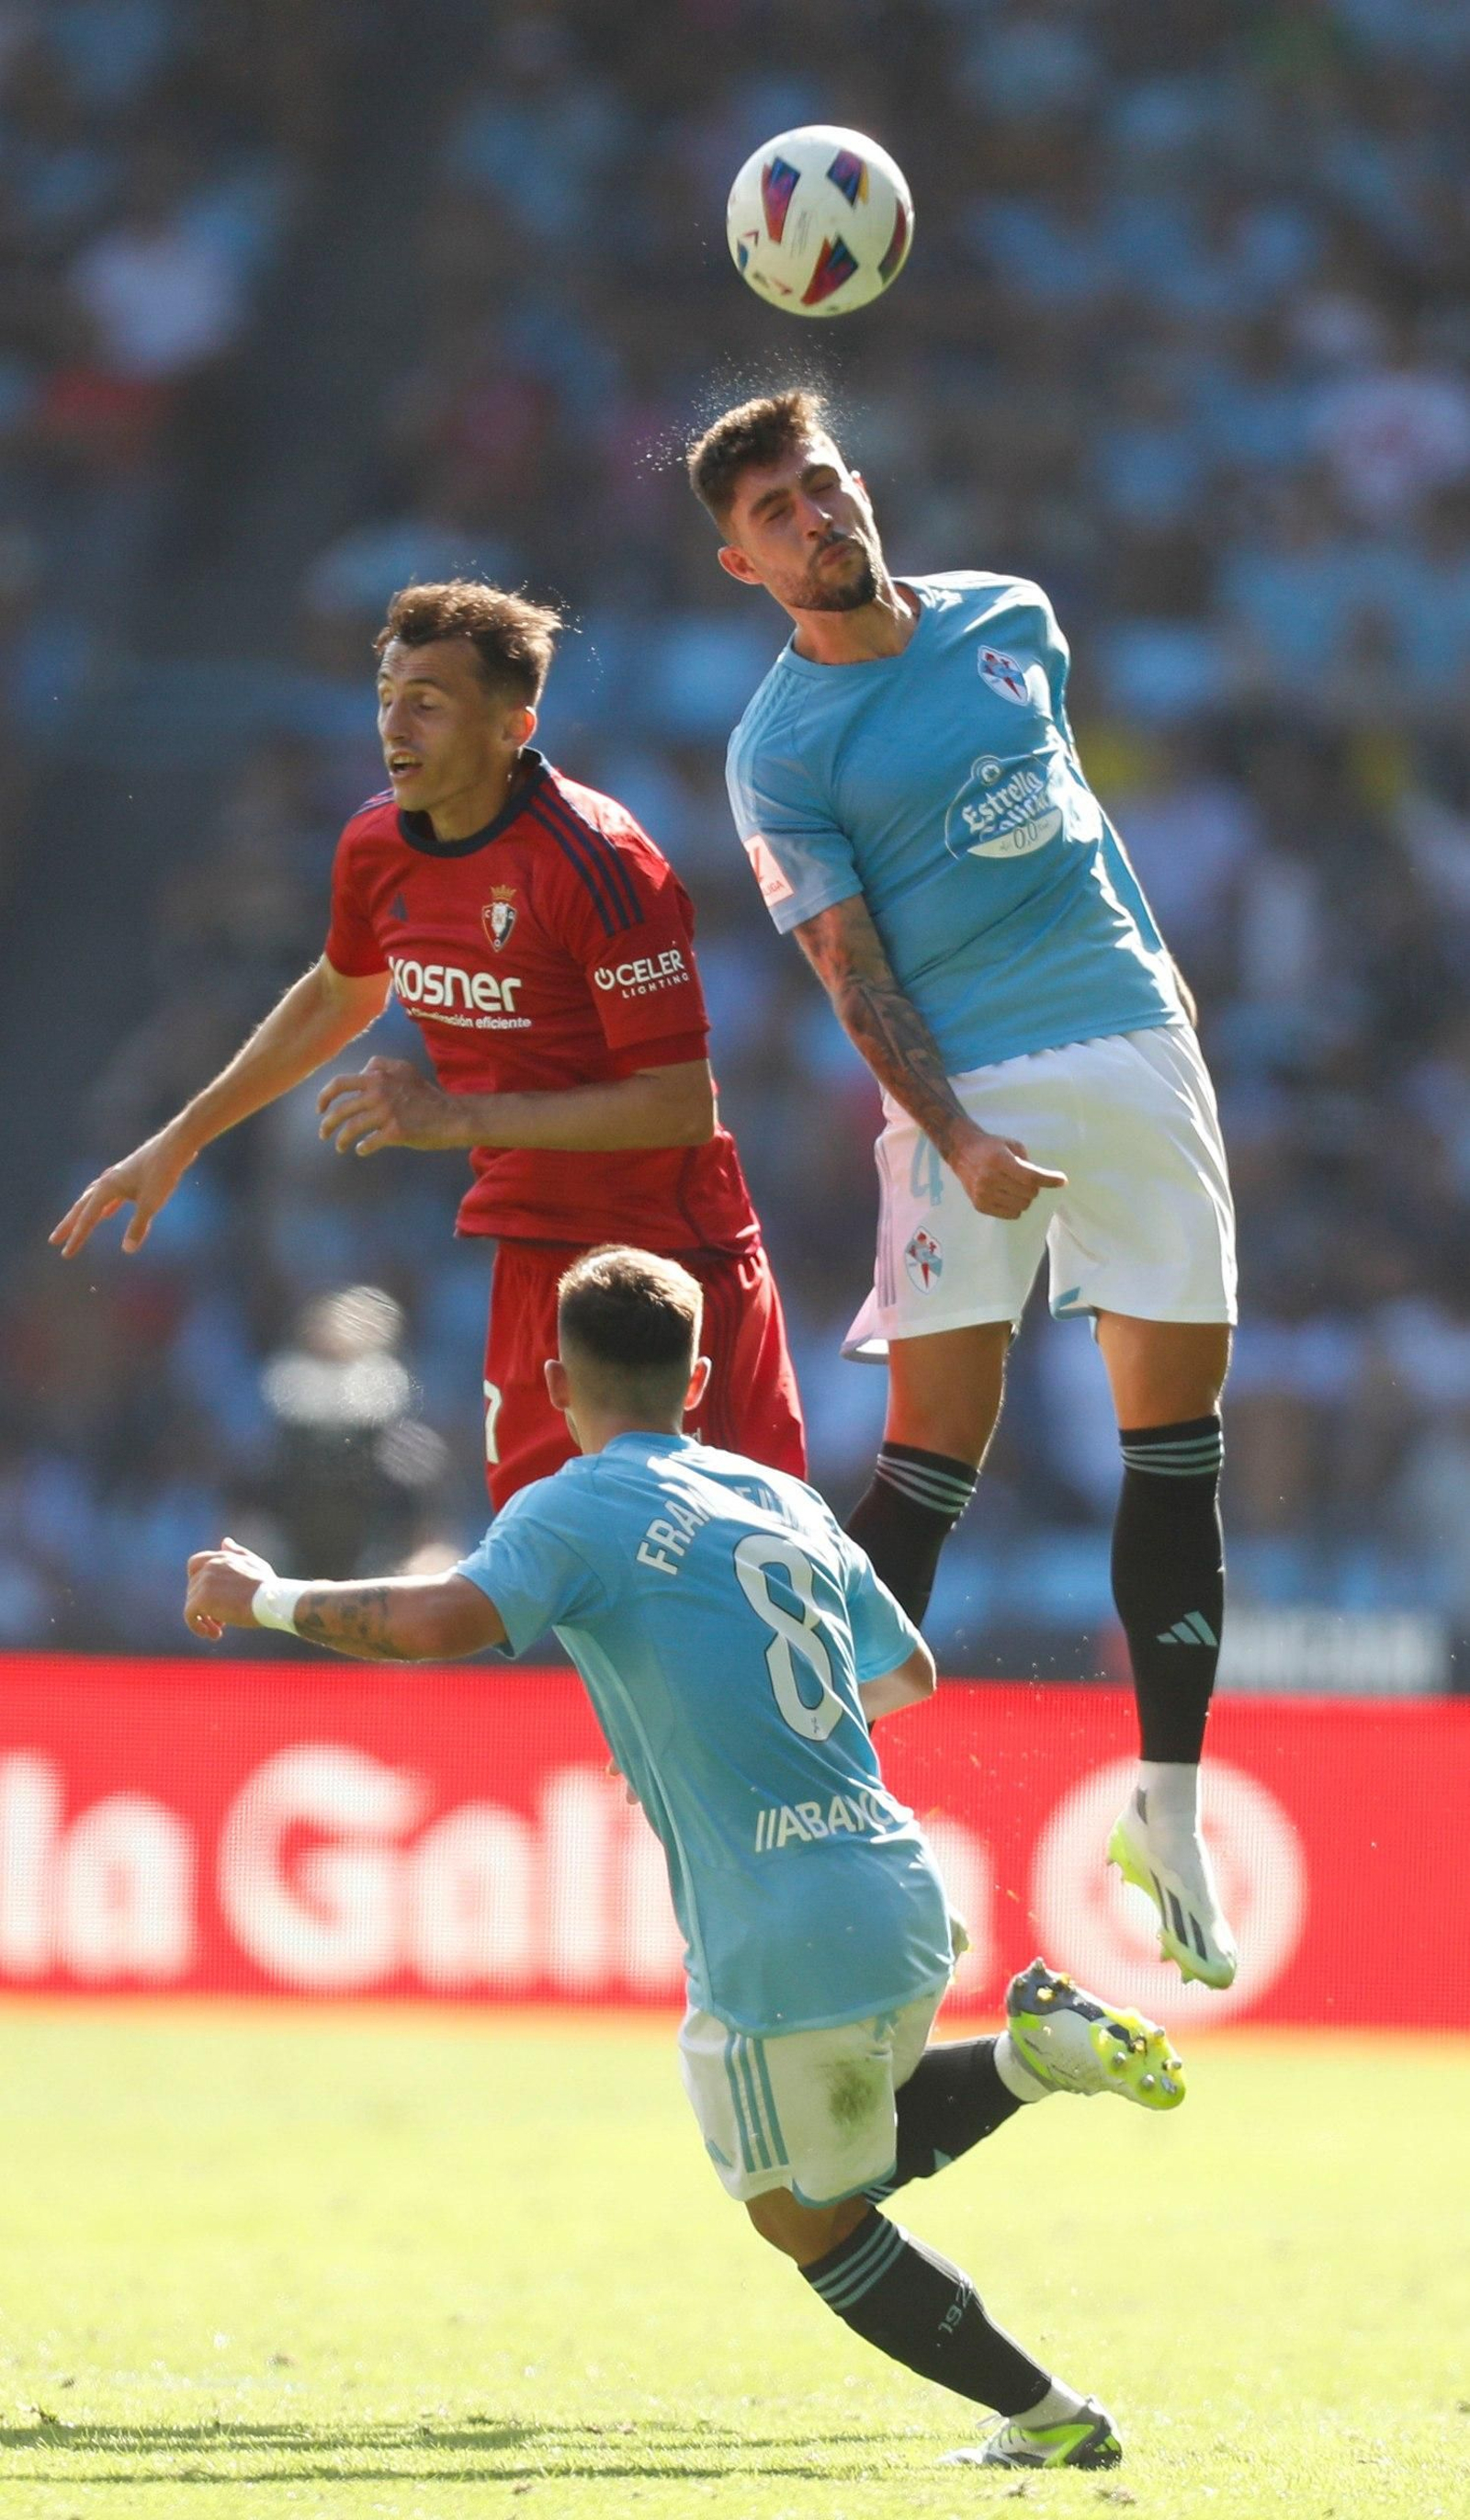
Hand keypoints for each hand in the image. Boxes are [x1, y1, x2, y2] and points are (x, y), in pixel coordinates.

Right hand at [50, 1124, 194, 1257]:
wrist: (176, 1145)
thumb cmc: (163, 1172)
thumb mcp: (151, 1203)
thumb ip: (138, 1226)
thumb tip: (127, 1250)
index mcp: (107, 1187)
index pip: (87, 1218)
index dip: (77, 1238)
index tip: (65, 1254)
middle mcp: (107, 1180)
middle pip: (82, 1206)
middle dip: (69, 1225)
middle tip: (54, 1240)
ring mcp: (118, 1177)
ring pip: (94, 1199)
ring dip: (84, 1214)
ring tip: (74, 1227)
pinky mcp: (130, 1176)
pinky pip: (112, 1195)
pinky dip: (106, 1207)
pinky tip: (107, 1214)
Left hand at [184, 1537, 275, 1640]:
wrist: (272, 1599)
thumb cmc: (269, 1586)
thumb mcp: (255, 1564)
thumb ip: (237, 1553)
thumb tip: (225, 1542)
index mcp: (222, 1557)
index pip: (195, 1564)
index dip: (196, 1581)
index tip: (208, 1597)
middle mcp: (210, 1566)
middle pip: (192, 1588)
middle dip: (204, 1605)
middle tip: (220, 1621)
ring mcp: (204, 1581)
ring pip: (191, 1603)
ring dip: (204, 1618)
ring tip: (218, 1631)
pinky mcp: (202, 1599)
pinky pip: (190, 1614)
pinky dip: (197, 1626)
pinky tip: (213, 1635)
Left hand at [317, 1056, 460, 1155]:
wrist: (450, 1115)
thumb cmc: (426, 1095)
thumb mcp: (405, 1069)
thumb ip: (382, 1065)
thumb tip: (363, 1069)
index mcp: (377, 1077)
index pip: (340, 1083)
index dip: (324, 1096)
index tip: (320, 1108)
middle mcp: (378, 1092)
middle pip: (341, 1109)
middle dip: (327, 1123)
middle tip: (323, 1133)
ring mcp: (386, 1113)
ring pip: (351, 1128)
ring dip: (341, 1140)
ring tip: (339, 1147)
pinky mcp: (394, 1131)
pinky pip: (369, 1143)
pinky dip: (362, 1148)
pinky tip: (362, 1150)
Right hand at [945, 1122, 1066, 1220]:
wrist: (961, 1152)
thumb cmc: (991, 1147)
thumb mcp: (1012, 1145)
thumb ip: (1027, 1162)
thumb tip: (1043, 1180)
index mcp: (999, 1160)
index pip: (1030, 1176)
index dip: (1049, 1180)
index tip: (1062, 1181)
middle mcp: (990, 1178)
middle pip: (1028, 1194)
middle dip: (1034, 1187)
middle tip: (1027, 1180)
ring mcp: (983, 1194)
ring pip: (1021, 1206)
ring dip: (1025, 1198)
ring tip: (1016, 1188)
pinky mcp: (980, 1205)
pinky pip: (1011, 1215)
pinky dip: (1016, 1207)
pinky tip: (1008, 1196)